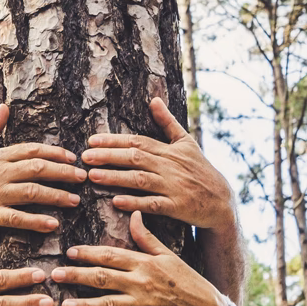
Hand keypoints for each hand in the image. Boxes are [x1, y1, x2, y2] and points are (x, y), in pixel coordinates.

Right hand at [0, 104, 86, 233]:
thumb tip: (4, 106)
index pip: (31, 150)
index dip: (54, 153)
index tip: (73, 157)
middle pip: (38, 168)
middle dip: (64, 172)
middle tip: (83, 177)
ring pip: (32, 192)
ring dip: (56, 196)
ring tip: (75, 200)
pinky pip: (16, 218)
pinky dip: (36, 221)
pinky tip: (53, 224)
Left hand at [51, 211, 230, 305]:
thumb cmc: (184, 278)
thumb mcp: (167, 253)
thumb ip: (146, 236)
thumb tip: (134, 213)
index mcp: (143, 263)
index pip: (110, 255)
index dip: (88, 253)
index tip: (69, 252)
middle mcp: (140, 283)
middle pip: (103, 278)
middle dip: (77, 276)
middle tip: (56, 276)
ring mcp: (143, 305)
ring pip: (108, 305)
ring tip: (65, 305)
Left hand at [81, 98, 233, 229]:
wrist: (221, 200)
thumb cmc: (200, 170)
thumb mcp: (186, 142)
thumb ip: (167, 122)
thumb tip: (154, 99)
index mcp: (168, 150)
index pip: (138, 141)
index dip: (114, 141)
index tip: (91, 141)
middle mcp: (169, 166)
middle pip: (135, 158)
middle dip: (109, 156)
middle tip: (84, 157)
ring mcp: (173, 187)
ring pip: (140, 180)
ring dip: (115, 178)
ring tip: (93, 176)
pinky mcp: (177, 207)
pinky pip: (154, 204)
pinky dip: (136, 202)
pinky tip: (117, 202)